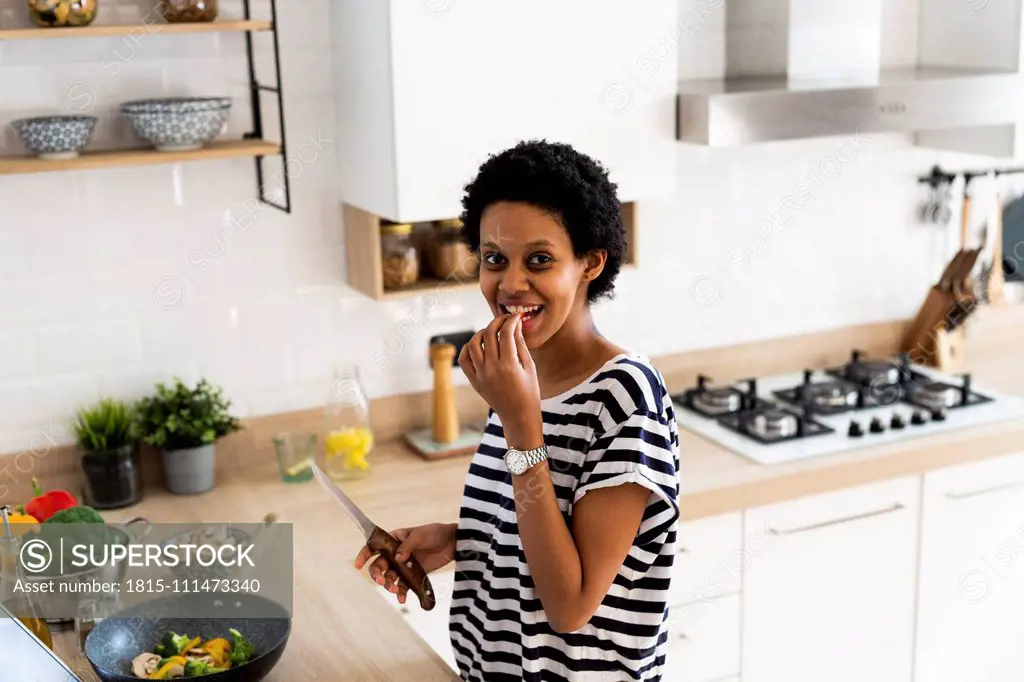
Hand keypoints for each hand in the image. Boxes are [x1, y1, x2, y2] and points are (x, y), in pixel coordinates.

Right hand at [353, 522, 455, 603]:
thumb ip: (407, 546)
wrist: (451, 543)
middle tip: (383, 581)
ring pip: (389, 578)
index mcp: (393, 539)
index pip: (374, 546)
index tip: (359, 564)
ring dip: (389, 585)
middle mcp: (395, 553)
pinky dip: (401, 592)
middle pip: (379, 566)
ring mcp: (403, 565)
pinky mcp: (412, 575)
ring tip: (396, 590)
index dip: (364, 555)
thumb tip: (397, 558)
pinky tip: (402, 598)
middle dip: (377, 575)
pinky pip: (403, 585)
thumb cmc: (435, 533)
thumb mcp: (420, 535)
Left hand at [458, 314, 540, 433]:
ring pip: (474, 344)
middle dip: (498, 322)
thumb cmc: (530, 392)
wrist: (519, 417)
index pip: (506, 333)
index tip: (516, 317)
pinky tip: (479, 345)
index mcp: (509, 365)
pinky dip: (468, 348)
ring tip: (492, 332)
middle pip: (489, 334)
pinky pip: (464, 360)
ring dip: (482, 333)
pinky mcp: (475, 381)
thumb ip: (520, 345)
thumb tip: (515, 325)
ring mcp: (481, 376)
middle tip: (505, 320)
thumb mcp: (529, 367)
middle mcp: (492, 369)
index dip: (511, 320)